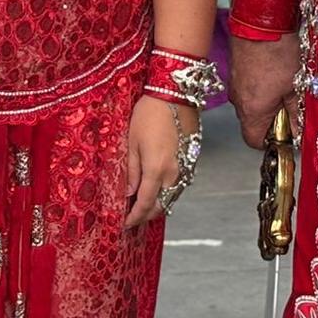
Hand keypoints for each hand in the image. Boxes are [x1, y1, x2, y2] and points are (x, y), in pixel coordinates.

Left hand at [124, 95, 194, 227]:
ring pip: (172, 197)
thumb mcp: (132, 142)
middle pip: (161, 206)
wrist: (175, 94)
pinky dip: (169, 193)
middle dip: (146, 215)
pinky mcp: (192, 159)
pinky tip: (159, 188)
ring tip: (144, 204)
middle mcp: (174, 173)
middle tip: (133, 217)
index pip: (145, 204)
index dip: (135, 217)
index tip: (125, 224)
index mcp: (156, 170)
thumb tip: (128, 193)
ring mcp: (186, 167)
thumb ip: (131, 171)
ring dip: (158, 205)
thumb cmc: (149, 114)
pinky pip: (180, 185)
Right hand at [229, 32, 300, 150]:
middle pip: (253, 122)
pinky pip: (247, 87)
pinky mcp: (236, 69)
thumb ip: (297, 112)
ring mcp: (235, 83)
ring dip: (267, 102)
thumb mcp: (296, 84)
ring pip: (251, 103)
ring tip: (287, 87)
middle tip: (292, 108)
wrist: (261, 20)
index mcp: (252, 110)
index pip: (254, 141)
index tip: (288, 133)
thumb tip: (300, 131)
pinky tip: (276, 73)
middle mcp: (238, 100)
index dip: (272, 141)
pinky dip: (260, 87)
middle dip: (273, 120)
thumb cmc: (278, 51)